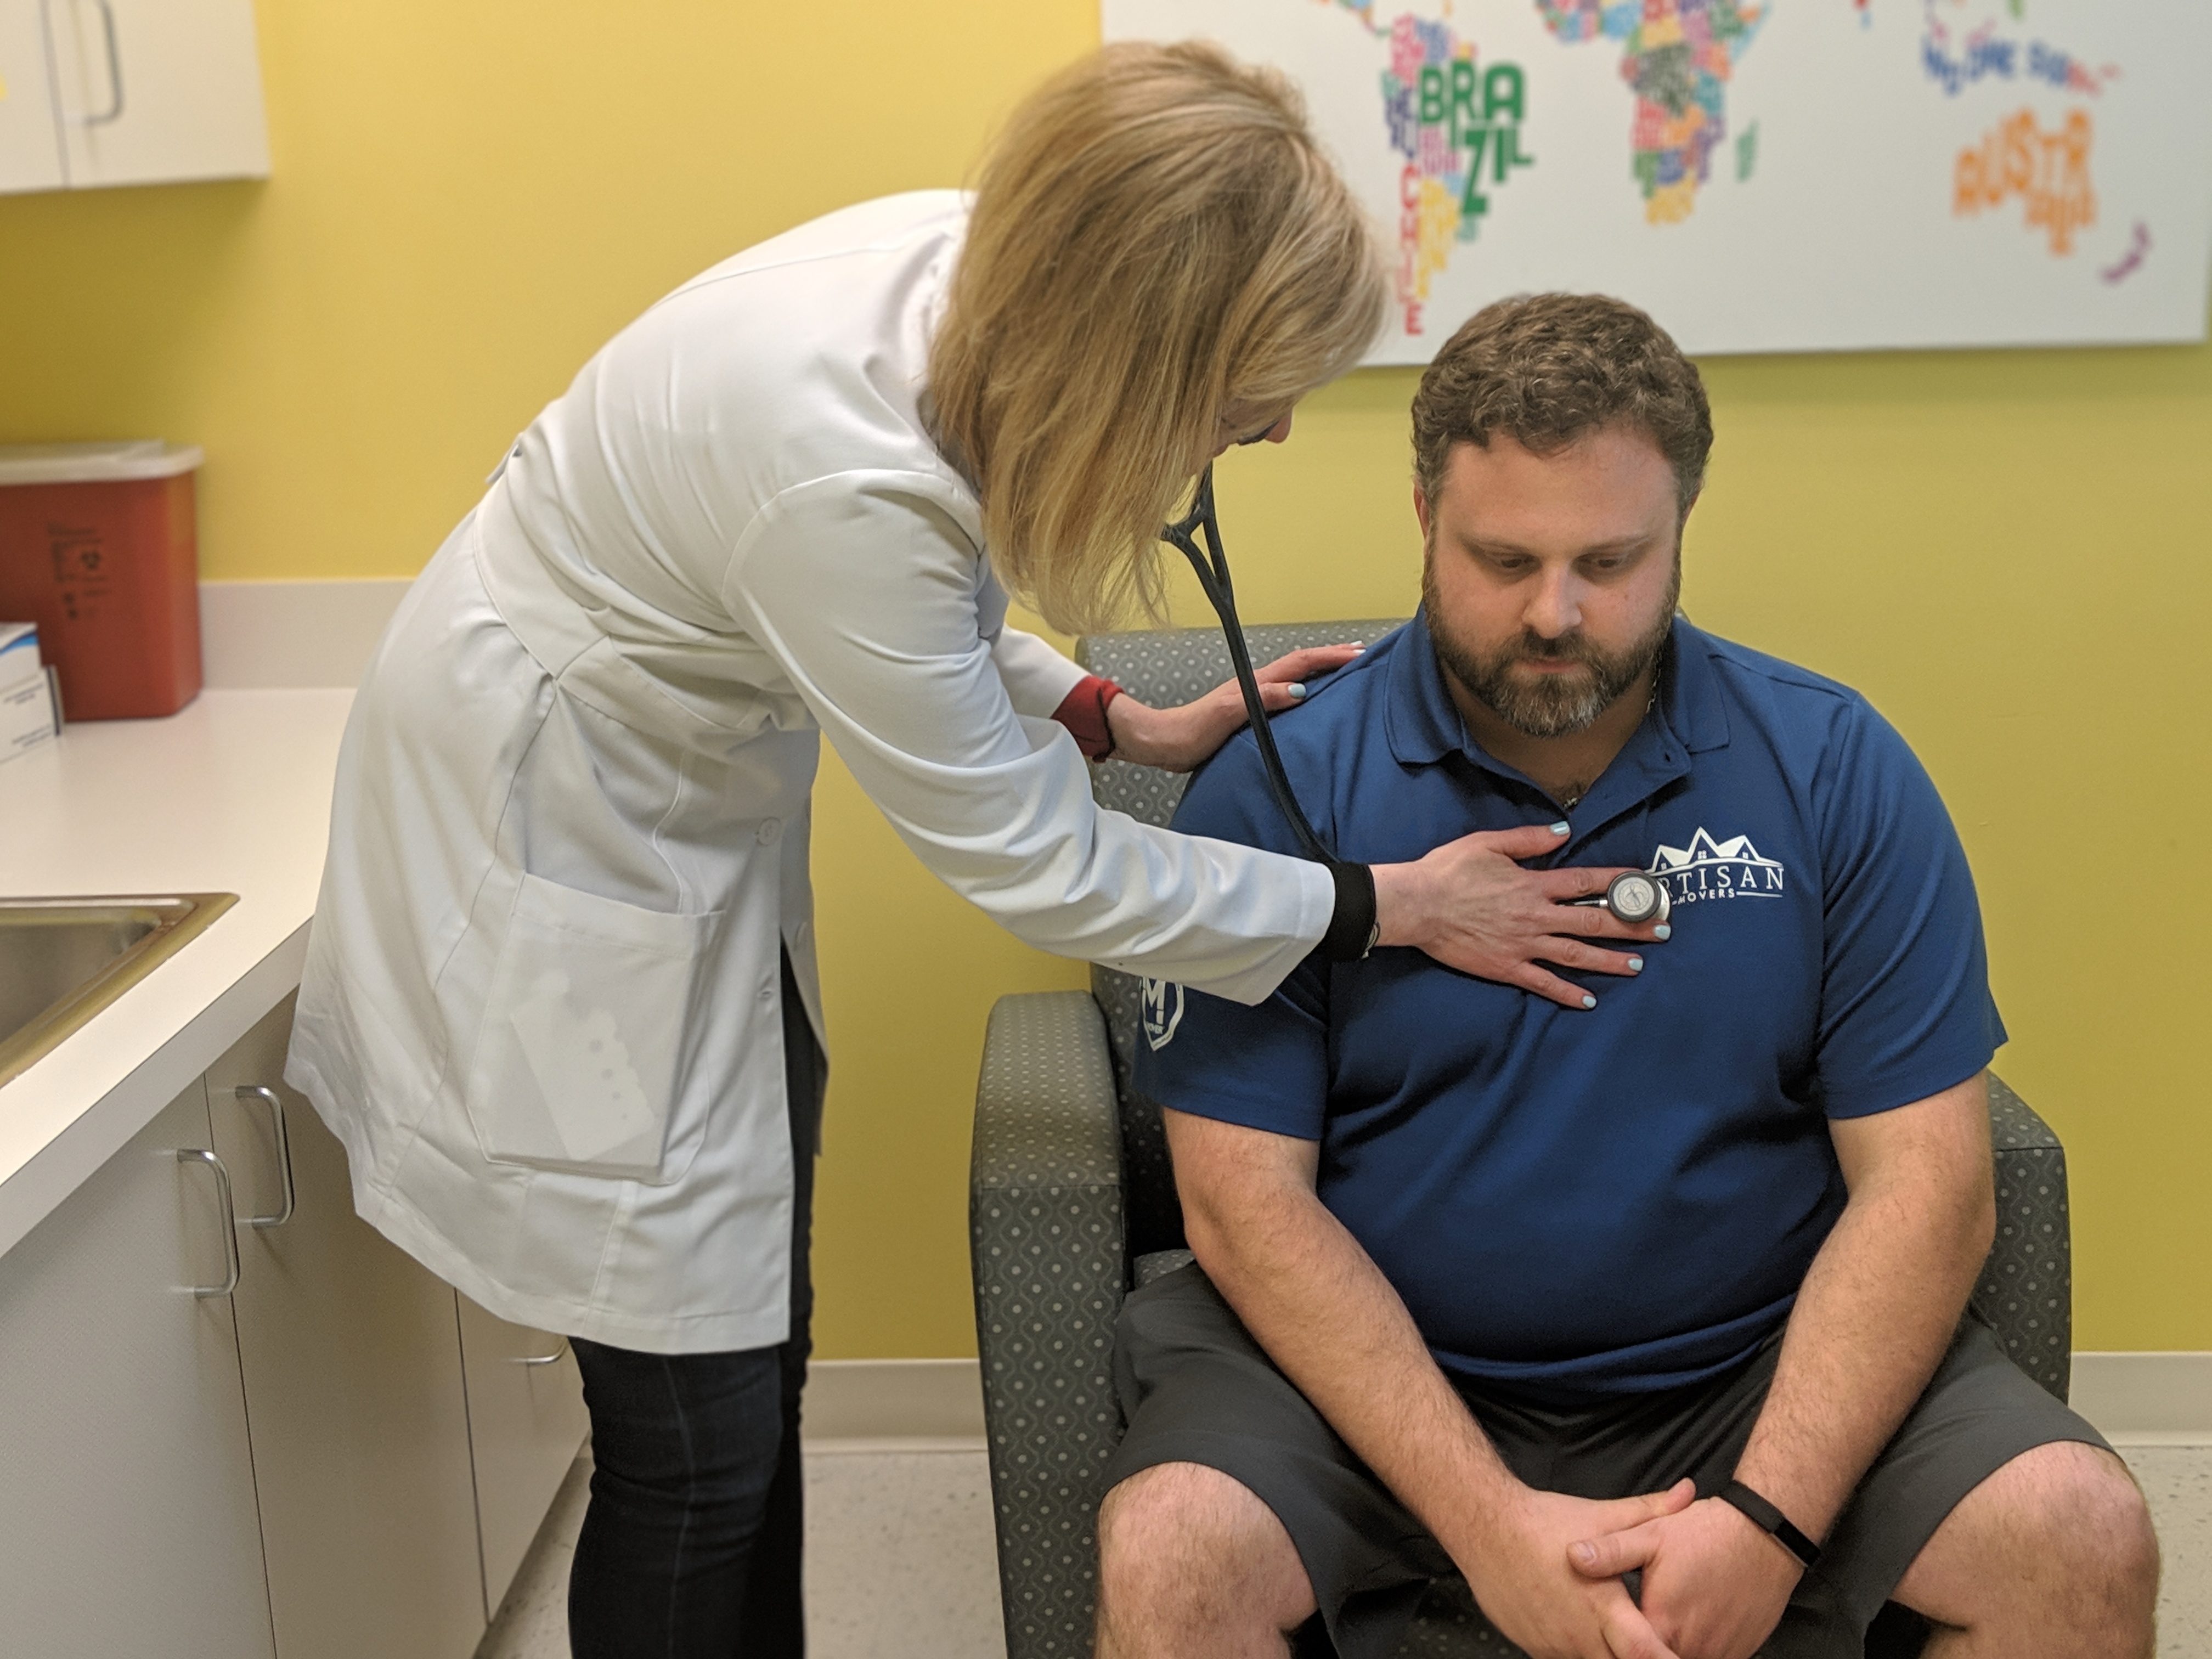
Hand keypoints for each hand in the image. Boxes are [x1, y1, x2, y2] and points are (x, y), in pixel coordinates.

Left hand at [1101, 645, 1362, 772]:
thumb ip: (1262, 700)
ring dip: (1321, 670)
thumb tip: (1299, 689)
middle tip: (1361, 654)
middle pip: (1301, 664)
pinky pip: (1285, 696)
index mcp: (1256, 683)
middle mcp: (1257, 686)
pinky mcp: (1248, 715)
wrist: (1162, 744)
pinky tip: (1312, 699)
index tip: (1358, 654)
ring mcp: (1253, 699)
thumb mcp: (1227, 714)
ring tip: (1345, 669)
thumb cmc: (1190, 732)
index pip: (1301, 663)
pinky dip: (1306, 689)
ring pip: (1295, 677)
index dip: (1330, 656)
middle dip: (1332, 656)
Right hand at [1372, 823, 1670, 1007]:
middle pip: (1593, 921)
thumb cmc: (1448, 871)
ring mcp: (1523, 945)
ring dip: (1610, 960)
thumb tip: (1564, 832)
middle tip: (1662, 930)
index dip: (1620, 883)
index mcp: (1533, 884)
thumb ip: (1528, 839)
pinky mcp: (1507, 967)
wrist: (1417, 906)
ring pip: (1576, 955)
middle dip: (1631, 926)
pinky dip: (1568, 993)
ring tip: (1638, 965)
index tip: (1648, 885)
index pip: (1587, 883)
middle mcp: (1536, 916)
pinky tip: (1590, 1000)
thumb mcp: (1488, 842)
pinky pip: (1544, 983)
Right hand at [1452, 1481, 1695, 1658]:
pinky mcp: (1533, 1647)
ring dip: (1605, 1654)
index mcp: (1603, 1606)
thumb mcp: (1602, 1515)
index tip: (1679, 1653)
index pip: (1644, 1652)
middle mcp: (1580, 1634)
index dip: (1665, 1658)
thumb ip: (1650, 1510)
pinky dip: (1577, 1652)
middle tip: (1645, 1641)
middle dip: (1635, 1658)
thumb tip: (1688, 1493)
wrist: (1485, 1526)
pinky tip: (1578, 1629)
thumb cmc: (1544, 1522)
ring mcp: (1554, 1645)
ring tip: (1610, 1634)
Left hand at [1569, 1496, 1800, 1658]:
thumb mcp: (1651, 1534)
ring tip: (1663, 1625)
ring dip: (1668, 1649)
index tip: (1604, 1637)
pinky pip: (1709, 1658)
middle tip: (1630, 1629)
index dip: (1614, 1645)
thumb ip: (1610, 1552)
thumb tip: (1572, 1557)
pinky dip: (1694, 1649)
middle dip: (1639, 1648)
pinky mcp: (1738, 1652)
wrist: (1765, 1538)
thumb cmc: (1707, 1534)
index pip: (1628, 1651)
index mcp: (1662, 1623)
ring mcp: (1718, 1653)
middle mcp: (1691, 1647)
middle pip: (1653, 1657)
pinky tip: (1686, 1630)